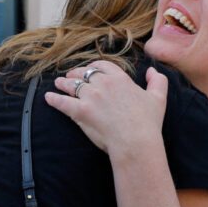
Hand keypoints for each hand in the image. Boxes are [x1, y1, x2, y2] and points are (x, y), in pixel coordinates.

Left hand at [45, 61, 167, 155]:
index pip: (104, 66)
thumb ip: (157, 81)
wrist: (136, 140)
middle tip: (70, 76)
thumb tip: (152, 70)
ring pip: (73, 85)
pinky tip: (48, 98)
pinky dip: (54, 99)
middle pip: (85, 73)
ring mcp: (90, 97)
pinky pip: (63, 102)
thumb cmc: (147, 122)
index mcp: (120, 79)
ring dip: (64, 84)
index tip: (90, 68)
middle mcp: (103, 84)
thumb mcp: (158, 98)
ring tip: (58, 83)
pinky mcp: (80, 111)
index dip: (95, 66)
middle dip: (77, 74)